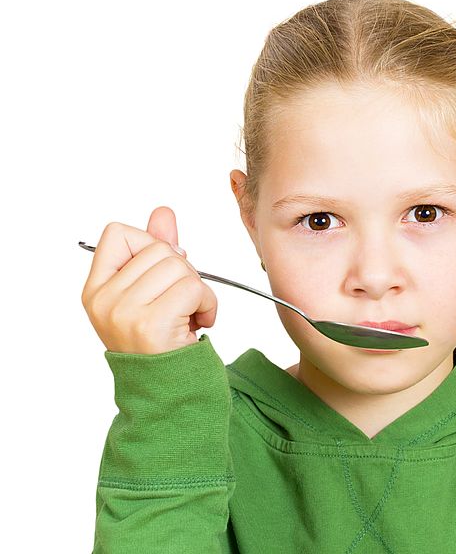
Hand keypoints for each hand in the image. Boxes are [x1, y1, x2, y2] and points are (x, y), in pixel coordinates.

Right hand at [80, 206, 217, 354]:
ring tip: (189, 315)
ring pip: (179, 267)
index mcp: (96, 289)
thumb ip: (156, 251)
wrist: (170, 393)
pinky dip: (209, 304)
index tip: (162, 275)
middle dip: (184, 272)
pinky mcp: (151, 324)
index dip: (150, 245)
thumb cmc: (163, 342)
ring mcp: (124, 312)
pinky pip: (194, 288)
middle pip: (159, 249)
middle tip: (182, 302)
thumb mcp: (154, 293)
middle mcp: (104, 300)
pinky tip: (200, 323)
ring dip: (199, 290)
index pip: (117, 234)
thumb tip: (163, 213)